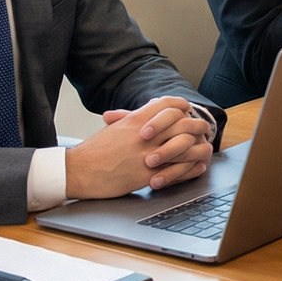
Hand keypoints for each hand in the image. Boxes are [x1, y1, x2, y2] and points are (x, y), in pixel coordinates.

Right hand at [61, 97, 213, 200]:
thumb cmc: (93, 151)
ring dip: (199, 148)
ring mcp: (147, 155)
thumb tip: (152, 107)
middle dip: (198, 126)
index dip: (183, 106)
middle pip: (184, 123)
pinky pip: (178, 170)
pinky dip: (191, 168)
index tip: (188, 112)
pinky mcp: (147, 176)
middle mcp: (144, 135)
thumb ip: (135, 117)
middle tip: (203, 130)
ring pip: (186, 146)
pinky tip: (198, 167)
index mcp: (136, 120)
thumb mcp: (116, 128)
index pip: (169, 104)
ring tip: (204, 149)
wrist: (77, 171)